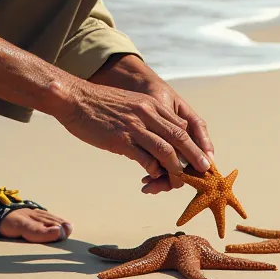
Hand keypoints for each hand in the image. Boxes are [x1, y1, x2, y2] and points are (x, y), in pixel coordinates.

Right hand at [50, 76, 211, 185]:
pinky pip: (144, 157)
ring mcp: (134, 126)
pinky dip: (153, 168)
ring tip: (180, 180)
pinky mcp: (121, 139)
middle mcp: (146, 113)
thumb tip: (161, 135)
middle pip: (179, 137)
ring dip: (176, 168)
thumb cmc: (99, 103)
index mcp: (150, 105)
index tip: (199, 157)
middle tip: (205, 170)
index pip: (181, 126)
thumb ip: (146, 116)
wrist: (74, 99)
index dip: (193, 144)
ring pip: (166, 150)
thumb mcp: (130, 103)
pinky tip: (153, 174)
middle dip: (194, 157)